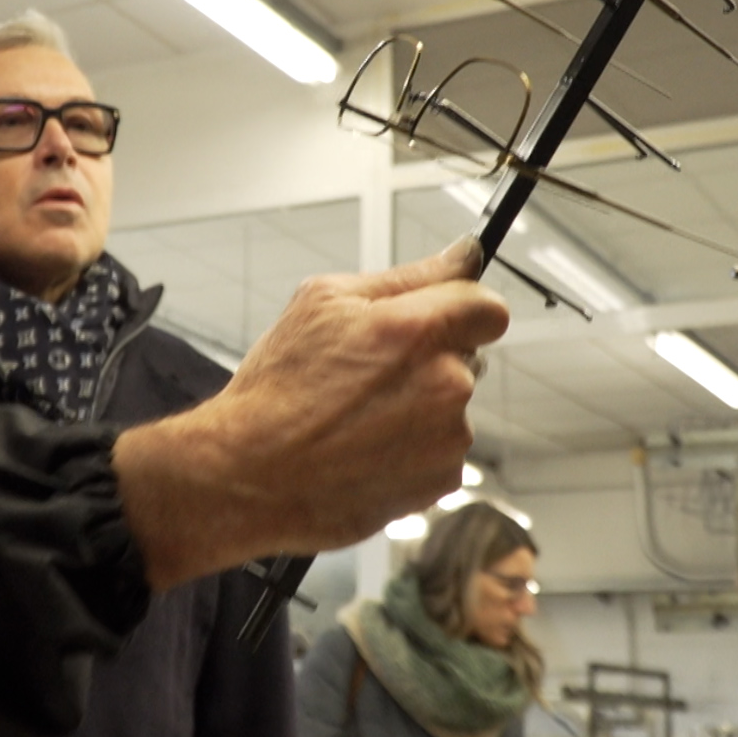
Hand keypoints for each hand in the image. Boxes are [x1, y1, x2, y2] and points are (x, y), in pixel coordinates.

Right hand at [115, 239, 508, 587]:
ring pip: (451, 405)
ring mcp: (447, 436)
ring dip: (420, 406)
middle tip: (369, 373)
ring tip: (357, 419)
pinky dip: (413, 448)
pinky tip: (366, 449)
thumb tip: (463, 255)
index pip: (488, 307)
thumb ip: (405, 276)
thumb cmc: (275, 390)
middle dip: (430, 357)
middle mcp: (444, 383)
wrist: (249, 476)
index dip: (463, 308)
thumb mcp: (322, 303)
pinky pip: (441, 449)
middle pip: (466, 356)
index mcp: (416, 330)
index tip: (441, 317)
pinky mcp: (440, 480)